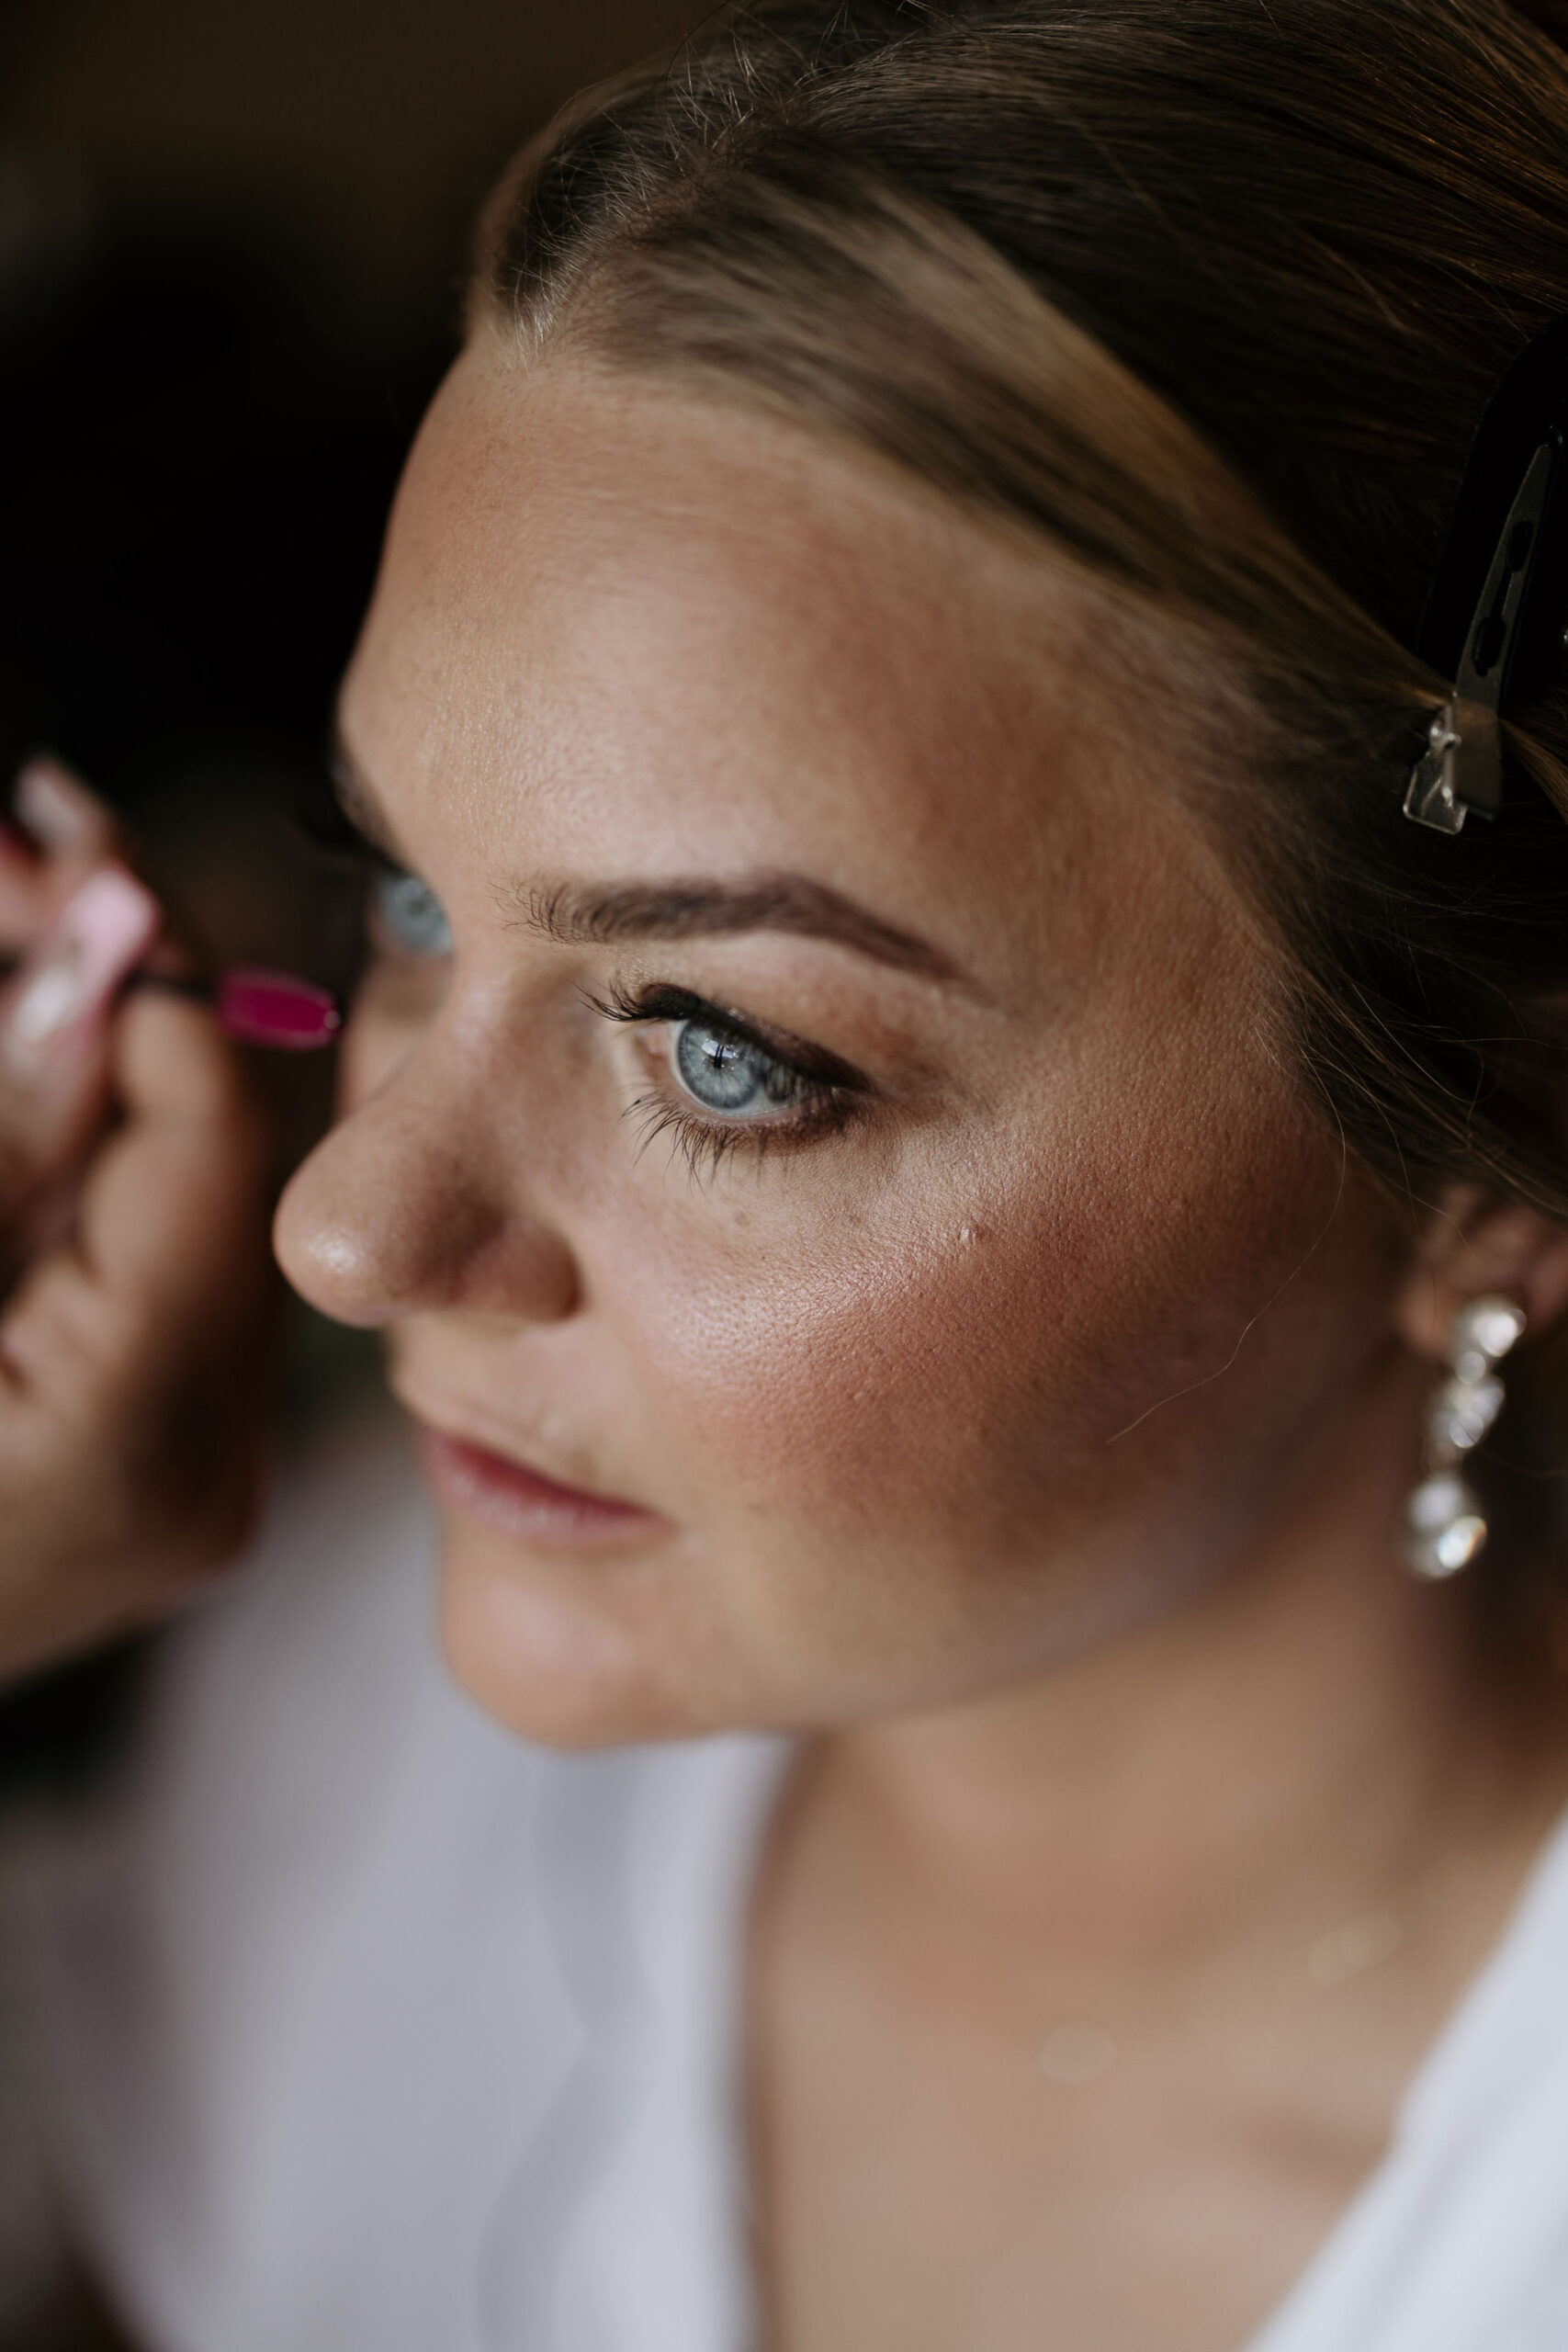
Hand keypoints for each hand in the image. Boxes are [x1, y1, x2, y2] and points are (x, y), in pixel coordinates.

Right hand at [0, 759, 279, 1682]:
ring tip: (14, 910)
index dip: (147, 975)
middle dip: (109, 990)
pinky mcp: (152, 1479)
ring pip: (179, 1204)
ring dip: (91, 1065)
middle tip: (31, 835)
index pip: (212, 1142)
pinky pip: (146, 1272)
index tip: (65, 843)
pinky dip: (84, 1169)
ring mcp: (187, 1493)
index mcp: (133, 1437)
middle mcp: (202, 1478)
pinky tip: (35, 1067)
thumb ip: (17, 1106)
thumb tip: (114, 919)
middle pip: (204, 1160)